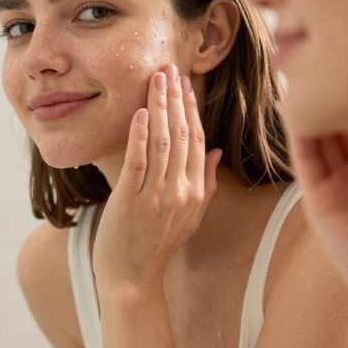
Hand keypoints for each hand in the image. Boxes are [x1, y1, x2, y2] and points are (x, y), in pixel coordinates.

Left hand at [92, 64, 222, 293]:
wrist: (132, 280)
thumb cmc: (155, 246)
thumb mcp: (190, 215)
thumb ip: (205, 182)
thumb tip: (217, 150)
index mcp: (196, 192)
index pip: (198, 140)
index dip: (192, 109)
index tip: (185, 84)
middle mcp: (180, 192)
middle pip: (182, 136)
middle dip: (176, 99)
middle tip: (169, 68)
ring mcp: (156, 197)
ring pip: (162, 143)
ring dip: (159, 108)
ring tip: (156, 80)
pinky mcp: (130, 202)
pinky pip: (138, 163)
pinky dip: (140, 137)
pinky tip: (140, 113)